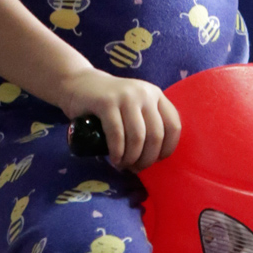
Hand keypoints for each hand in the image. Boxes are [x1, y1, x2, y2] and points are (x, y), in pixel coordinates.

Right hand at [56, 68, 180, 170]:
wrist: (79, 84)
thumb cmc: (110, 102)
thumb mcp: (135, 107)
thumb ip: (147, 122)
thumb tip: (156, 157)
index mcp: (156, 95)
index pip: (173, 125)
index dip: (167, 148)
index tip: (156, 160)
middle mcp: (145, 93)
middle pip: (156, 135)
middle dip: (147, 158)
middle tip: (135, 168)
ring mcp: (126, 96)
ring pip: (138, 137)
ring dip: (132, 158)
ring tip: (123, 165)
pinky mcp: (106, 102)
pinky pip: (117, 134)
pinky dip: (117, 152)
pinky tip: (115, 159)